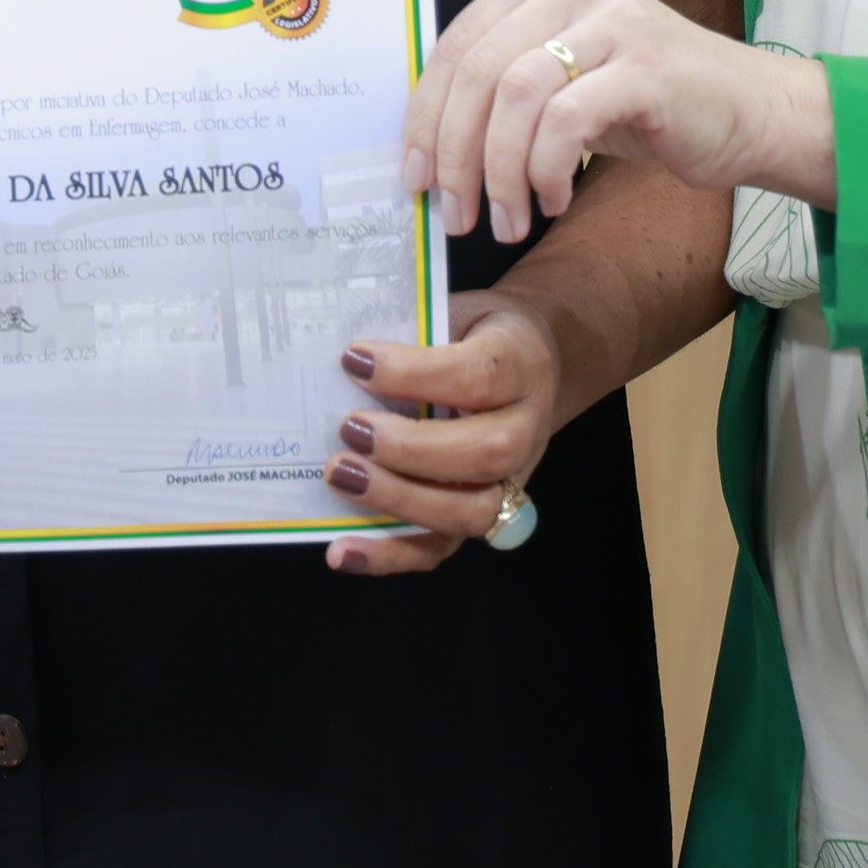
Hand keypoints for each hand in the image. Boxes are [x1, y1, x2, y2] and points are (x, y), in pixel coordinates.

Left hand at [317, 289, 562, 575]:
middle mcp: (526, 428)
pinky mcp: (480, 517)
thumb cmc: (474, 333)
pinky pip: (441, 548)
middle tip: (348, 428)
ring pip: (470, 511)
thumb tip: (340, 361)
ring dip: (399, 499)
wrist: (527, 361)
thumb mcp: (453, 312)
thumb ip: (410, 332)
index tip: (354, 360)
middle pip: (485, 453)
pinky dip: (389, 555)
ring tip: (340, 475)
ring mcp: (509, 480)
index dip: (414, 373)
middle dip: (408, 448)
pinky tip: (341, 549)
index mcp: (521, 365)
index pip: (478, 375)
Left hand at [405, 0, 835, 232]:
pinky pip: (566, 121)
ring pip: (515, 96)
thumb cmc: (647, 101)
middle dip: (456, 153)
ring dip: (500, 171)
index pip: (457, 44)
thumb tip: (426, 146)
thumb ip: (502, 86)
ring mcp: (613, 19)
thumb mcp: (564, 76)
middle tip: (457, 213)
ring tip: (509, 218)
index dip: (426, 116)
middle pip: (478, 71)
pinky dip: (546, 169)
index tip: (417, 177)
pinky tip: (555, 200)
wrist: (750, 111)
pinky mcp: (646, 65)